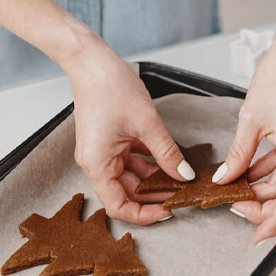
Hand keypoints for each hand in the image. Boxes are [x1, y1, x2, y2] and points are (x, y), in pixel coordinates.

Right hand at [64, 35, 195, 223]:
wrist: (91, 60)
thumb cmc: (109, 87)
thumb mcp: (147, 124)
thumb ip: (167, 153)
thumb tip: (184, 175)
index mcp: (98, 165)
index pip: (119, 206)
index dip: (144, 214)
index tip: (168, 211)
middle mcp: (98, 163)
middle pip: (127, 193)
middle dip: (155, 196)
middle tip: (183, 194)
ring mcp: (104, 152)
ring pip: (132, 177)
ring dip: (155, 179)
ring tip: (181, 179)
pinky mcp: (111, 141)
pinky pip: (132, 160)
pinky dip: (150, 163)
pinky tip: (171, 162)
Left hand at [213, 31, 275, 243]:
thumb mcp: (251, 119)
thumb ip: (239, 154)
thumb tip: (227, 178)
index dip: (272, 223)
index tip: (256, 236)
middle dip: (262, 204)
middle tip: (233, 203)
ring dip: (265, 188)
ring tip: (237, 186)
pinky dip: (271, 171)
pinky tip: (250, 169)